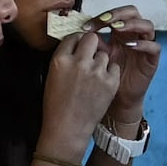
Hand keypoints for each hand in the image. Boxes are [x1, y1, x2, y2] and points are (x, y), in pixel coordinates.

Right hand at [40, 23, 129, 153]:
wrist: (68, 128)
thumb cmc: (56, 105)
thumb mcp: (52, 76)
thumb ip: (63, 58)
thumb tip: (75, 45)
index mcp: (60, 60)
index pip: (72, 37)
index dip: (77, 42)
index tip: (79, 47)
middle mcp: (79, 62)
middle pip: (91, 38)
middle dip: (91, 44)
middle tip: (90, 54)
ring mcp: (96, 72)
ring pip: (104, 54)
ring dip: (100, 61)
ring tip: (94, 76)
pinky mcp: (111, 82)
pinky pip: (114, 67)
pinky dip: (110, 73)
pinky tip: (102, 83)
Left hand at [91, 5, 161, 120]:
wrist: (115, 99)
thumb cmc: (105, 76)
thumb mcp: (96, 57)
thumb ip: (93, 44)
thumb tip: (82, 31)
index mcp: (120, 32)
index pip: (115, 14)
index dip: (102, 16)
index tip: (87, 26)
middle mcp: (134, 35)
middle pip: (133, 12)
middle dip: (118, 14)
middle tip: (104, 21)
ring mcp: (145, 45)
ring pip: (147, 25)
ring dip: (132, 24)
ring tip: (117, 29)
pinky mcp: (152, 60)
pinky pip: (154, 47)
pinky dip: (143, 44)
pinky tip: (130, 45)